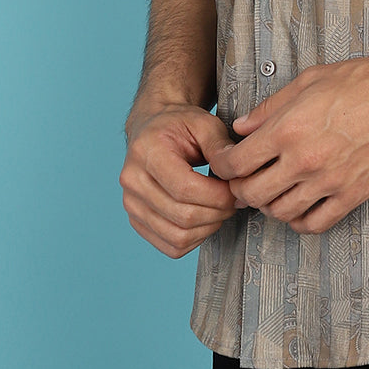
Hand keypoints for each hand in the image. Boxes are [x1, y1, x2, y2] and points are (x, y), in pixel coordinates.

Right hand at [120, 105, 238, 257]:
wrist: (153, 127)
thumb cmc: (180, 124)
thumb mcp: (204, 123)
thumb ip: (221, 147)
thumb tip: (237, 175)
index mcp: (147, 152)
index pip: (185, 188)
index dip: (217, 196)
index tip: (236, 190)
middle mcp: (132, 180)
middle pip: (182, 216)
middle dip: (217, 213)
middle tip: (234, 201)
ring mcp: (131, 204)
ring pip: (177, 236)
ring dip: (208, 229)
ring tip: (221, 210)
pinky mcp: (136, 220)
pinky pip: (170, 246)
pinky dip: (195, 240)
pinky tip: (205, 220)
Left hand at [210, 57, 368, 234]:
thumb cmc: (361, 82)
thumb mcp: (308, 81)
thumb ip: (270, 107)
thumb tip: (242, 127)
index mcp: (288, 129)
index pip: (237, 162)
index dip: (221, 166)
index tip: (222, 163)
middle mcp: (303, 161)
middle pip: (252, 193)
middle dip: (239, 189)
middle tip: (241, 181)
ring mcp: (327, 183)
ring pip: (280, 212)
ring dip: (268, 206)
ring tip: (270, 192)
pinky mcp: (350, 196)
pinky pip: (314, 224)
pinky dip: (299, 222)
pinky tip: (298, 208)